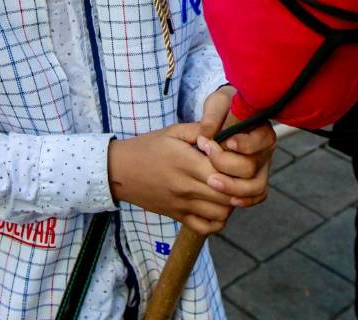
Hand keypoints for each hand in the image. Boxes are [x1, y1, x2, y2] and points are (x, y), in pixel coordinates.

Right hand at [107, 123, 235, 235]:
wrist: (120, 170)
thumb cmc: (148, 147)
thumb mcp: (173, 131)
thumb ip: (201, 130)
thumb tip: (225, 132)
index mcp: (186, 163)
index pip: (224, 171)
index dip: (235, 165)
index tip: (231, 156)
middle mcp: (186, 187)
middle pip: (228, 195)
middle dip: (238, 185)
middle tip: (236, 173)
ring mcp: (182, 205)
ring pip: (221, 214)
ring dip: (230, 203)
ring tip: (227, 188)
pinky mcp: (178, 216)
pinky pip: (206, 228)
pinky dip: (217, 220)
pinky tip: (215, 205)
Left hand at [197, 86, 274, 208]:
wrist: (225, 117)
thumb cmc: (223, 108)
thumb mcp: (218, 103)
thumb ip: (213, 116)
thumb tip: (206, 134)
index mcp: (262, 130)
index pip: (260, 141)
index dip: (244, 144)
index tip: (226, 141)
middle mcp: (265, 151)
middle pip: (252, 167)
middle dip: (226, 165)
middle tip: (207, 154)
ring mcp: (261, 168)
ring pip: (256, 187)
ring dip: (233, 188)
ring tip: (212, 182)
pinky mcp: (255, 180)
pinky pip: (256, 196)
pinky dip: (245, 200)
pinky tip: (229, 200)